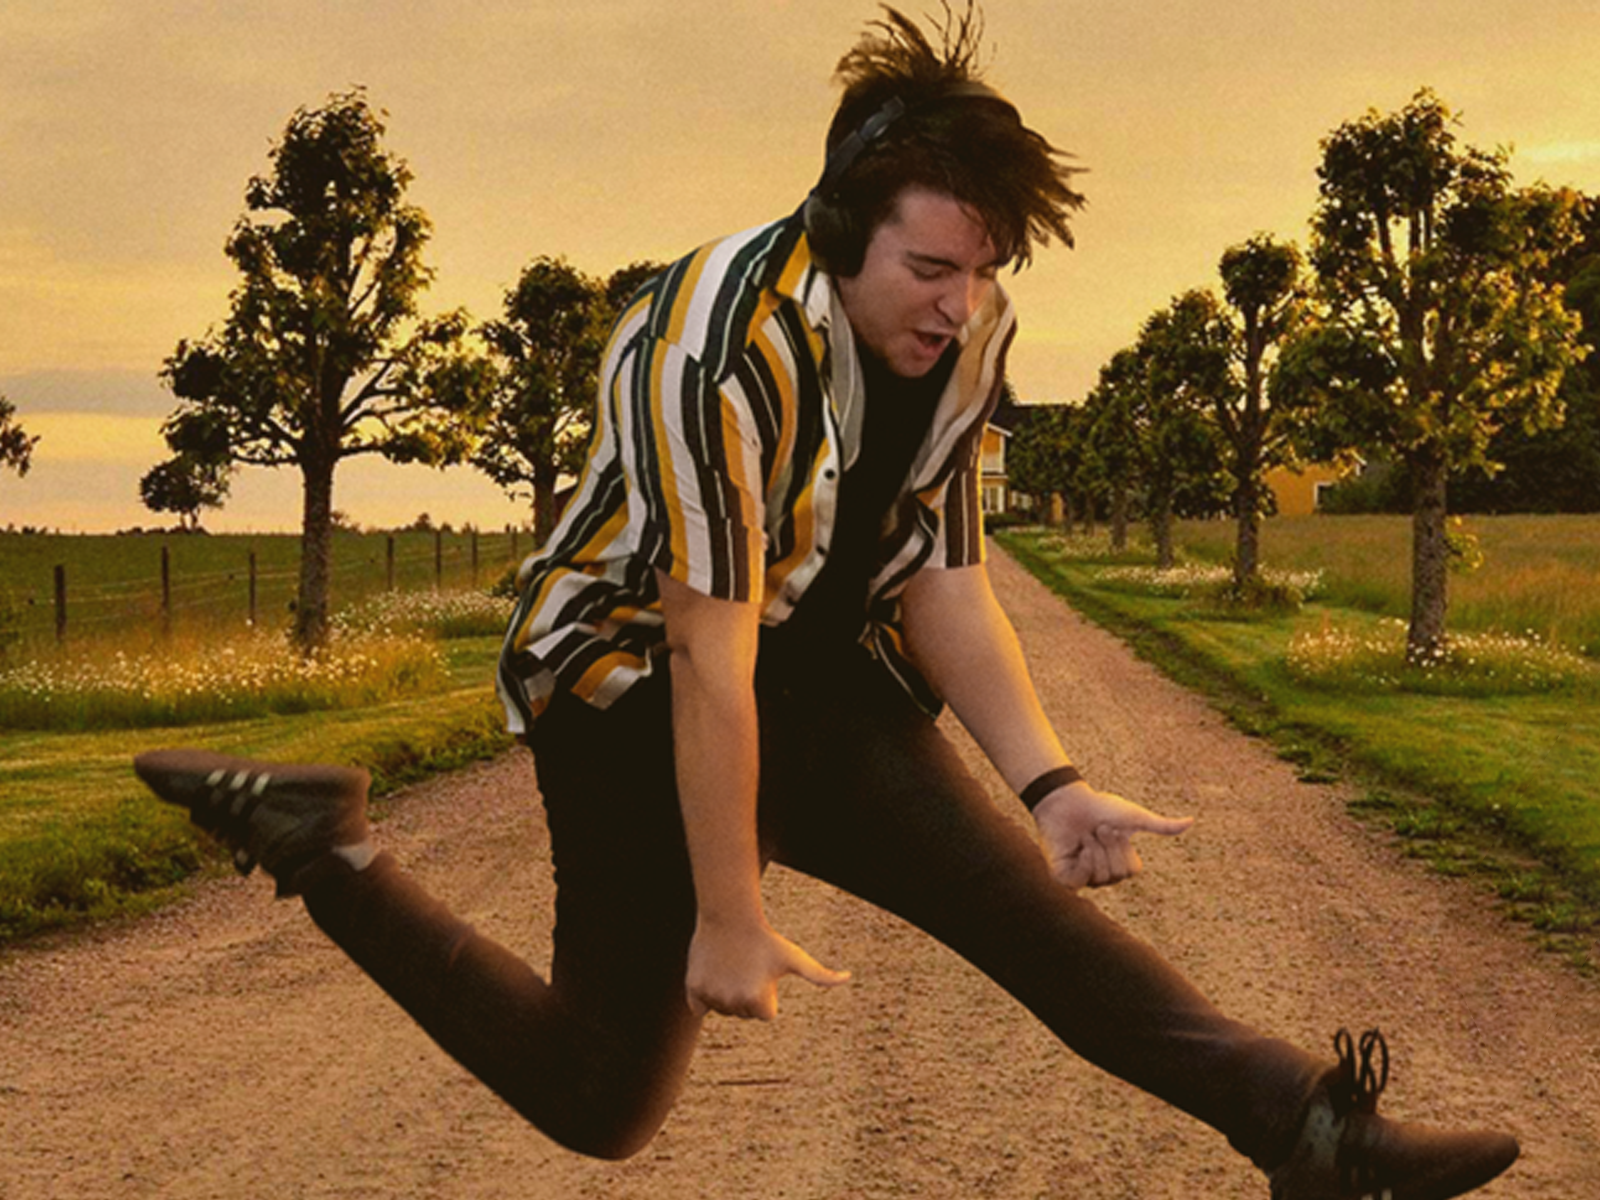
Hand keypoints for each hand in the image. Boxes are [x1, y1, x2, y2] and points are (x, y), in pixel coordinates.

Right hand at [685, 915, 850, 1019]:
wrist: (729, 915)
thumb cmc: (766, 938)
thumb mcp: (795, 956)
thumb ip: (821, 975)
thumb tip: (848, 977)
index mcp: (758, 1001)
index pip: (765, 1014)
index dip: (767, 993)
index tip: (764, 972)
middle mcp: (733, 1003)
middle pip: (744, 1013)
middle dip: (746, 994)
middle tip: (748, 966)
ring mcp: (711, 997)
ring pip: (723, 1009)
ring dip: (727, 993)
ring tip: (732, 966)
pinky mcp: (692, 990)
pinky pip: (699, 1008)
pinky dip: (704, 995)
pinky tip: (714, 973)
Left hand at [1033, 782, 1193, 888]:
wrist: (1067, 801)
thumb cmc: (1100, 808)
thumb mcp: (1134, 818)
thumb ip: (1161, 826)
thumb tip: (1191, 821)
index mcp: (1120, 863)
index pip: (1132, 870)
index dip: (1123, 847)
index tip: (1112, 827)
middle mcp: (1102, 874)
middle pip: (1117, 874)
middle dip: (1109, 846)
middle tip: (1097, 828)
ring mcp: (1083, 878)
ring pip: (1100, 877)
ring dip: (1094, 849)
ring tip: (1084, 835)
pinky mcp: (1063, 878)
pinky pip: (1078, 882)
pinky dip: (1081, 863)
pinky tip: (1077, 849)